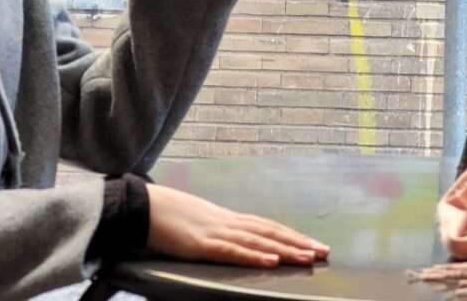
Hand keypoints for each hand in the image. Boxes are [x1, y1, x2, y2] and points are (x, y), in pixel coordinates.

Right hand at [147, 184, 329, 267]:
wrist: (142, 206)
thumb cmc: (167, 214)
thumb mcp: (198, 222)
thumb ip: (217, 230)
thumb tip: (234, 238)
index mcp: (227, 219)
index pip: (267, 227)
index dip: (291, 235)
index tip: (313, 243)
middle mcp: (227, 223)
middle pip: (270, 232)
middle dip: (298, 242)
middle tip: (323, 251)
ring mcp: (216, 233)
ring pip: (258, 241)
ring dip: (285, 249)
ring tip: (307, 257)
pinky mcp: (202, 244)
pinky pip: (233, 251)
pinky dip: (254, 256)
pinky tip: (270, 261)